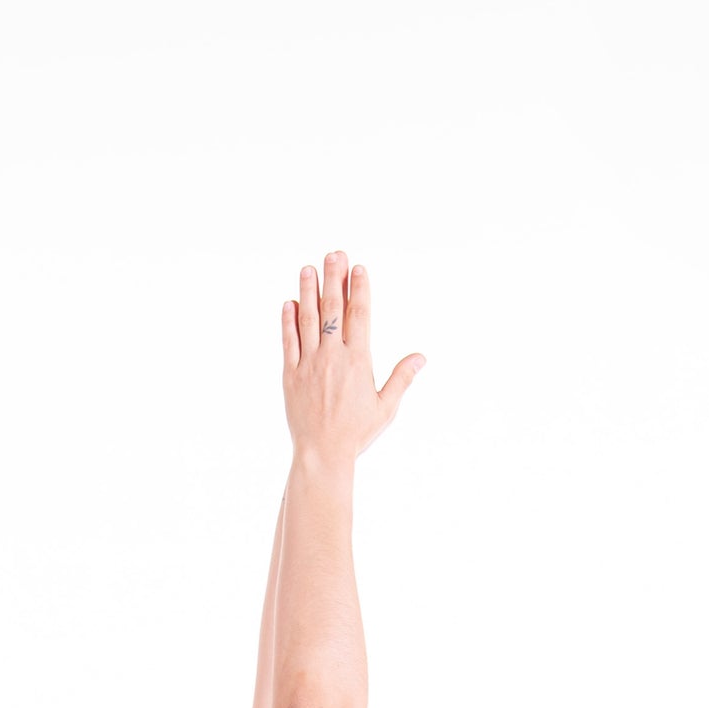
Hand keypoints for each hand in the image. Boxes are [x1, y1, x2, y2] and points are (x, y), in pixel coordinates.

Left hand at [281, 251, 423, 467]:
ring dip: (307, 291)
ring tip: (308, 268)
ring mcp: (308, 364)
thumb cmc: (356, 433)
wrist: (322, 454)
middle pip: (332, 309)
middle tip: (334, 254)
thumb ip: (401, 378)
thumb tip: (420, 357)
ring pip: (307, 320)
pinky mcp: (290, 375)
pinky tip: (289, 303)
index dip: (358, 289)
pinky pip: (288, 342)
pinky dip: (288, 321)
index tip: (357, 268)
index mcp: (358, 361)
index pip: (359, 315)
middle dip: (333, 279)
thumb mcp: (385, 408)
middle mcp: (332, 357)